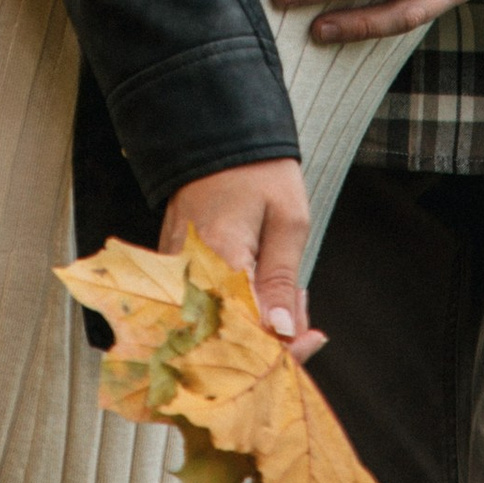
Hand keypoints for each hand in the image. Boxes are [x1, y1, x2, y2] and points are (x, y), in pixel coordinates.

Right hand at [158, 158, 315, 348]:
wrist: (219, 136)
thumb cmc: (260, 172)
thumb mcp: (288, 220)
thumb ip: (281, 280)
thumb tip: (281, 334)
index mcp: (220, 259)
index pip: (250, 330)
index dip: (286, 346)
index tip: (313, 337)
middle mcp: (188, 272)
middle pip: (232, 334)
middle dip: (274, 332)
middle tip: (300, 302)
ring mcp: (174, 272)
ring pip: (218, 323)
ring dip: (257, 319)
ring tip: (285, 288)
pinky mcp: (170, 269)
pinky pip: (203, 305)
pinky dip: (236, 304)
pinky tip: (260, 284)